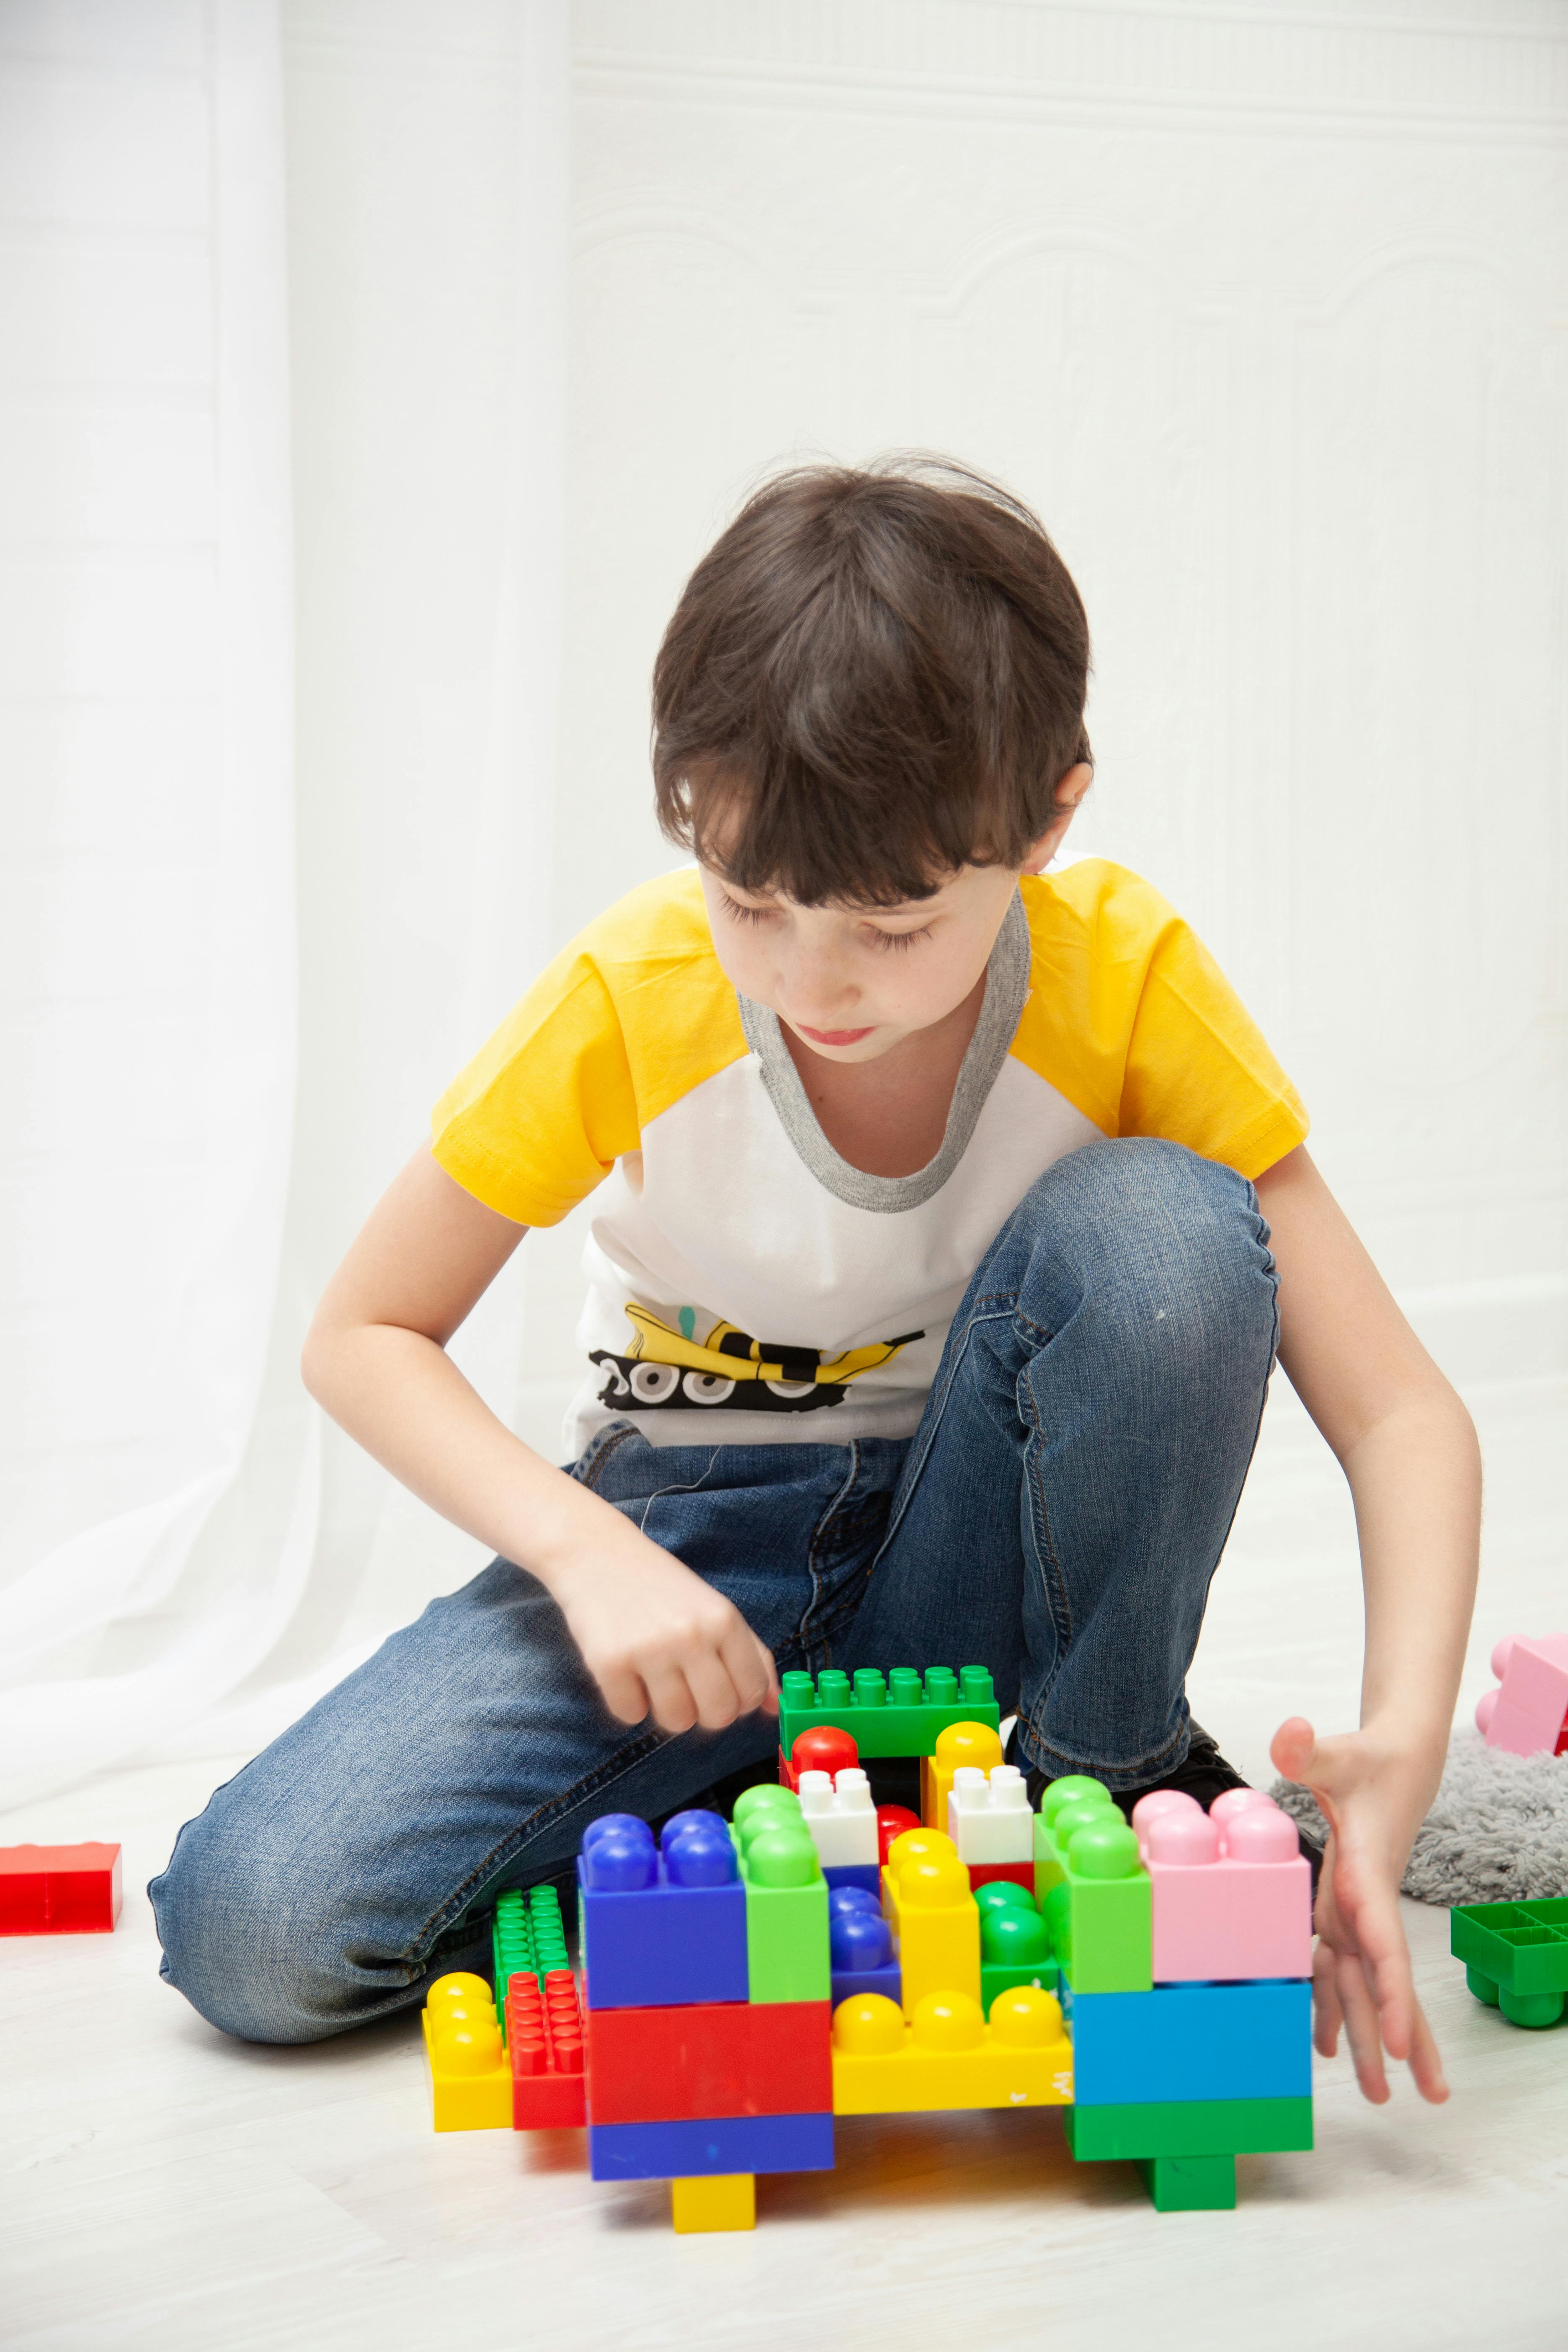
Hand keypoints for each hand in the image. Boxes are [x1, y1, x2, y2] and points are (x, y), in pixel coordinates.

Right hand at [549, 1518, 778, 1735]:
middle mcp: (692, 1634)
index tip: (719, 1687)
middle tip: (686, 1687)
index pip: (752, 1692)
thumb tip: (775, 1707)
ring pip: (677, 1723)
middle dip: (704, 1712)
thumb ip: (752, 1656)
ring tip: (654, 1676)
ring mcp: (650, 1649)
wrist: (597, 1554)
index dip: (738, 1701)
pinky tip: (626, 1670)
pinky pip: (631, 1715)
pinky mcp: (609, 1663)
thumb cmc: (662, 1588)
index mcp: (724, 1620)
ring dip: (665, 1709)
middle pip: (719, 1716)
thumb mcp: (715, 1610)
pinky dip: (628, 1701)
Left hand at [1270, 1716, 1447, 2105]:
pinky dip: (1337, 2008)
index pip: (1384, 1946)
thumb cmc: (1366, 1763)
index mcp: (1367, 1878)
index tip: (1404, 2046)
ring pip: (1364, 1986)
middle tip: (1426, 2095)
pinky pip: (1340, 1970)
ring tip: (1379, 2093)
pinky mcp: (1342, 1911)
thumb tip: (1290, 1729)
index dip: (1393, 1997)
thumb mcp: (1336, 1753)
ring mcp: (1355, 1913)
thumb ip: (1308, 1748)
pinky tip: (1332, 2047)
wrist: (1392, 1765)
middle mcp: (1366, 1906)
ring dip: (1372, 2037)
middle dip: (1403, 2038)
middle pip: (1385, 1983)